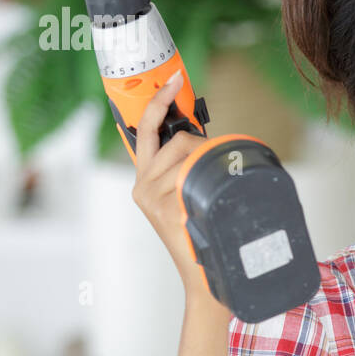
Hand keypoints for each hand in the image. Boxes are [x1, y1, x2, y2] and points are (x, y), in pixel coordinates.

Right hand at [129, 71, 214, 299]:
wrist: (206, 275)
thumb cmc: (203, 233)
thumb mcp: (191, 195)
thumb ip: (190, 168)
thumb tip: (208, 141)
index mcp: (145, 179)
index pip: (145, 130)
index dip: (158, 102)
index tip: (172, 80)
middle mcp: (142, 185)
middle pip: (173, 138)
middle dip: (195, 139)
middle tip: (208, 153)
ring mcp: (150, 196)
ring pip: (187, 153)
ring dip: (207, 164)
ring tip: (212, 194)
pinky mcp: (164, 207)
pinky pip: (191, 173)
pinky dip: (206, 179)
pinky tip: (205, 200)